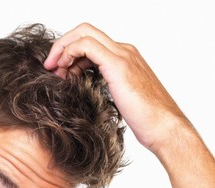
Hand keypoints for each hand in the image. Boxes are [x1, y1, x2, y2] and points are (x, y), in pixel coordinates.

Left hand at [44, 23, 192, 154]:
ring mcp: (123, 56)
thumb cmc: (146, 122)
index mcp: (126, 59)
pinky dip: (69, 53)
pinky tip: (63, 72)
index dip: (71, 52)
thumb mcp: (121, 102)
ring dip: (63, 49)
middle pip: (85, 32)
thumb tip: (87, 96)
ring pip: (84, 33)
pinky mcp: (118, 65)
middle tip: (50, 67)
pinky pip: (86, 46)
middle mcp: (125, 52)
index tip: (58, 72)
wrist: (164, 128)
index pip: (92, 42)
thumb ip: (106, 91)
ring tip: (53, 71)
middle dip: (62, 45)